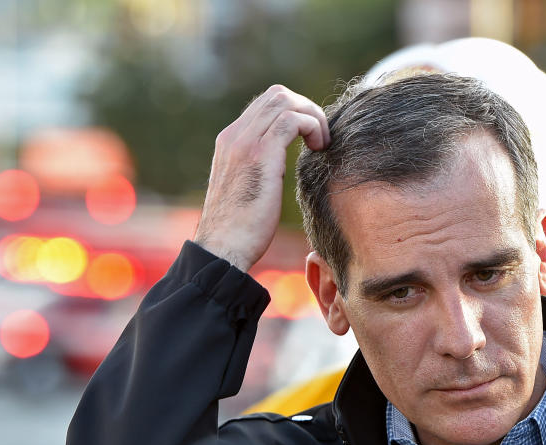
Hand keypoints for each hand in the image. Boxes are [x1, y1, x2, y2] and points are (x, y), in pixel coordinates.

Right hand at [194, 85, 329, 271]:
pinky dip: (312, 127)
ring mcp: (245, 142)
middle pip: (277, 95)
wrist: (223, 248)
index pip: (266, 106)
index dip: (295, 113)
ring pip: (284, 101)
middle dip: (307, 110)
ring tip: (322, 144)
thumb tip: (276, 169)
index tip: (310, 139)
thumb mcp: (247, 190)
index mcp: (230, 142)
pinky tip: (319, 150)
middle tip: (321, 139)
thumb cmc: (239, 230)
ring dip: (313, 117)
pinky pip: (292, 120)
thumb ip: (258, 170)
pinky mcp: (260, 155)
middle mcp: (234, 135)